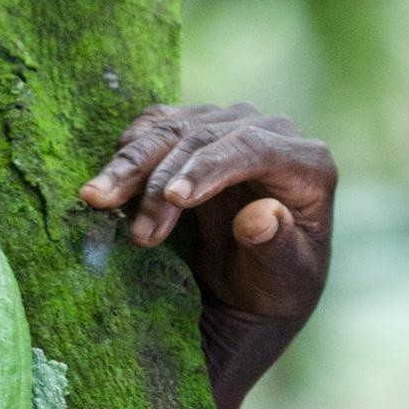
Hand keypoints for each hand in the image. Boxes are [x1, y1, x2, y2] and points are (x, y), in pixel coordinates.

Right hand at [80, 103, 334, 323]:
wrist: (253, 285)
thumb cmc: (277, 284)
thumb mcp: (284, 278)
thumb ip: (278, 248)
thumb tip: (262, 218)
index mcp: (311, 163)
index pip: (254, 148)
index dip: (208, 168)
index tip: (171, 200)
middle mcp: (275, 131)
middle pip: (205, 137)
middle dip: (159, 180)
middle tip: (132, 230)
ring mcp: (233, 124)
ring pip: (172, 129)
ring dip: (131, 166)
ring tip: (97, 203)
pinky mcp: (197, 128)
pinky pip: (155, 126)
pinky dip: (127, 153)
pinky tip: (108, 183)